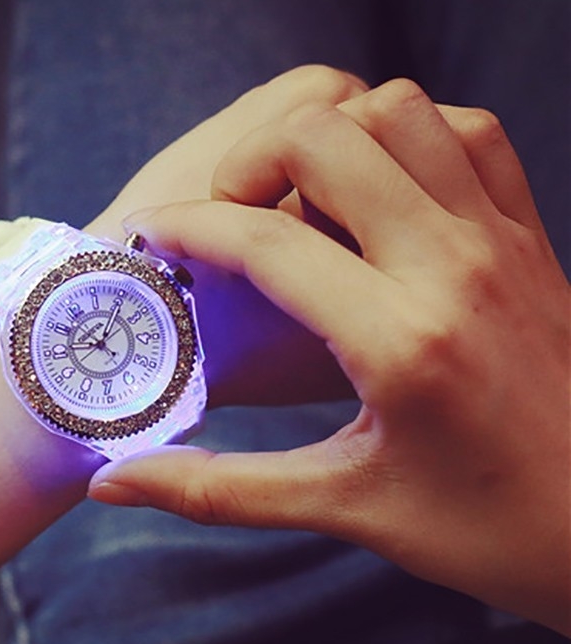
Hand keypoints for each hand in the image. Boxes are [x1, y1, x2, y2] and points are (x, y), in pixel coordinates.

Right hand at [89, 79, 570, 634]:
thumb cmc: (489, 532)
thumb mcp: (345, 509)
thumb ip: (218, 489)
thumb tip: (114, 483)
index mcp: (398, 340)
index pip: (264, 243)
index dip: (187, 230)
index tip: (149, 238)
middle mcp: (453, 267)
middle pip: (326, 138)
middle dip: (250, 162)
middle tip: (227, 218)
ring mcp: (501, 240)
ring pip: (401, 110)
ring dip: (332, 137)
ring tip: (300, 200)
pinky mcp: (531, 236)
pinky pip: (470, 134)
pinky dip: (411, 136)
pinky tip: (380, 193)